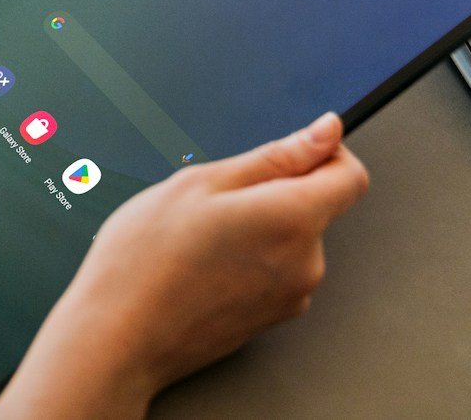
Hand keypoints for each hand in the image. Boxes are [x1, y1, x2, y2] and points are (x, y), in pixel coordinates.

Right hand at [0, 113, 369, 418]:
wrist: (119, 338)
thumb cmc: (146, 258)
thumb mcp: (202, 182)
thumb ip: (276, 156)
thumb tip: (326, 131)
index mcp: (292, 218)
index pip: (351, 176)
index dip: (323, 154)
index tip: (284, 154)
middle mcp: (305, 262)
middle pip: (315, 206)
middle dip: (273, 192)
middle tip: (211, 201)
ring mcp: (291, 296)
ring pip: (290, 238)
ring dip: (257, 227)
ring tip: (198, 238)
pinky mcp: (273, 318)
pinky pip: (275, 270)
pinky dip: (249, 259)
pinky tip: (202, 265)